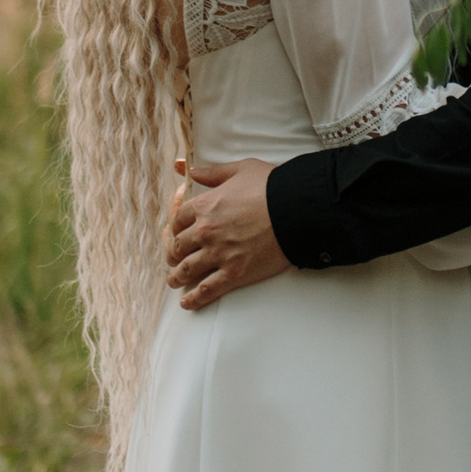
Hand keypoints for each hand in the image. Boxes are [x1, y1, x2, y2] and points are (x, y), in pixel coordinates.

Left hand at [166, 158, 289, 309]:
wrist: (297, 209)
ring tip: (174, 281)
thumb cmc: (272, 186)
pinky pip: (207, 290)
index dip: (176, 228)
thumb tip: (190, 169)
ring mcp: (219, 254)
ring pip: (187, 270)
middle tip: (174, 259)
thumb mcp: (240, 169)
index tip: (177, 233)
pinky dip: (194, 298)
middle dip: (174, 253)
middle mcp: (206, 231)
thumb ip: (213, 172)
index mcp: (205, 206)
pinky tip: (187, 302)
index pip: (179, 220)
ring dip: (177, 277)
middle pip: (179, 246)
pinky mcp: (234, 273)